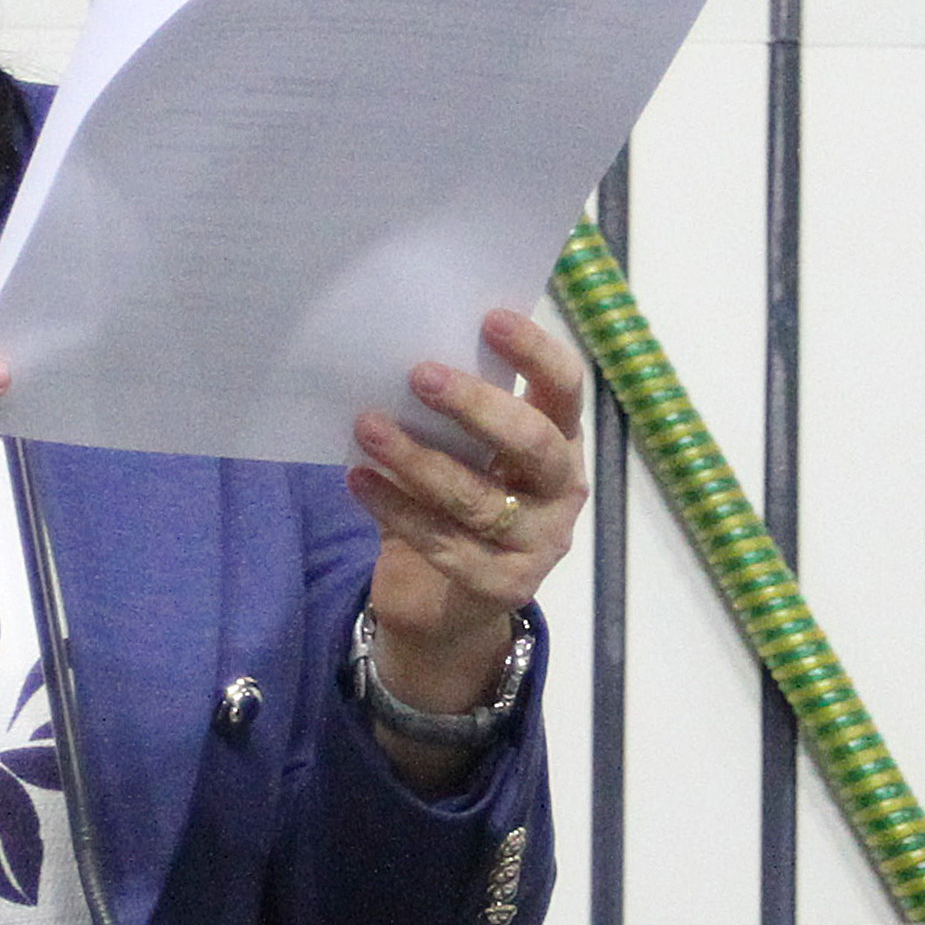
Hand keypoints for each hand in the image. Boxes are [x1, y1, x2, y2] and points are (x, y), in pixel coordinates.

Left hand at [346, 307, 589, 741]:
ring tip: (367, 426)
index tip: (490, 318)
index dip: (535, 351)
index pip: (565, 387)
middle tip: (418, 374)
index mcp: (561, 439)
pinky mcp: (504, 587)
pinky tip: (359, 480)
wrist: (448, 606)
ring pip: (479, 498)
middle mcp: (562, 489)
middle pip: (532, 442)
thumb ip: (451, 413)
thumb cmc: (455, 501)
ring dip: (417, 458)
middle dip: (475, 405)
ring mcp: (539, 543)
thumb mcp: (464, 452)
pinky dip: (396, 509)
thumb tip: (398, 348)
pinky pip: (445, 545)